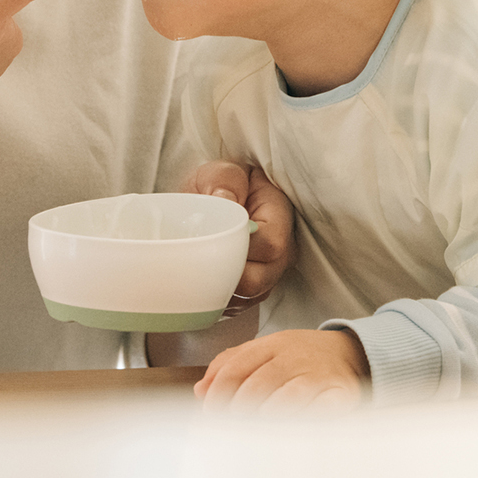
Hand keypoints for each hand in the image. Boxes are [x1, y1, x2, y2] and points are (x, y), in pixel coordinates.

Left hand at [183, 161, 295, 313]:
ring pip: (246, 299)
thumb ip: (226, 180)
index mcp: (281, 216)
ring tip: (195, 268)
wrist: (216, 200)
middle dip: (224, 275)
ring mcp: (268, 276)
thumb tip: (225, 201)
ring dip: (218, 289)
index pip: (271, 244)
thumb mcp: (222, 170)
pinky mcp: (252, 293)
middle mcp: (282, 252)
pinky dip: (215, 299)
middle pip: (258, 281)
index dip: (240, 247)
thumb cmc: (222, 184)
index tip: (212, 237)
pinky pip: (236, 307)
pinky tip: (199, 282)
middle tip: (195, 259)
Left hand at [195, 329, 367, 411]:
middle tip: (231, 424)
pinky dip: (306, 418)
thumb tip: (200, 389)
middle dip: (240, 407)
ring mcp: (317, 374)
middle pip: (260, 382)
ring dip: (268, 414)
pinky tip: (292, 426)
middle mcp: (294, 356)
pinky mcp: (340, 392)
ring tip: (257, 426)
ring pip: (288, 395)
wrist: (348, 352)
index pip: (238, 365)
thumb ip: (231, 364)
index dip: (219, 391)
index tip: (210, 411)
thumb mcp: (265, 350)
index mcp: (272, 344)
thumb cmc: (299, 356)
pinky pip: (322, 408)